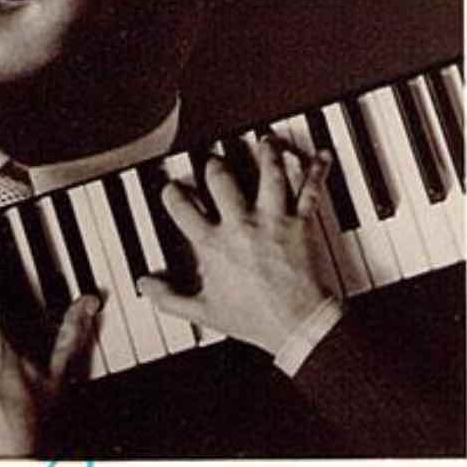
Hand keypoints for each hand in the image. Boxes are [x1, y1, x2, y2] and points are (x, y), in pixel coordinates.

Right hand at [139, 134, 335, 355]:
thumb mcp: (204, 311)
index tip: (171, 189)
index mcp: (214, 244)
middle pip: (222, 180)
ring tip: (263, 141)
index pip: (182, 207)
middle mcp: (242, 225)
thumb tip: (145, 286)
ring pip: (268, 174)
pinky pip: (310, 191)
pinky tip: (320, 155)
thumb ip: (168, 298)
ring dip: (265, 154)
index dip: (172, 194)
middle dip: (214, 166)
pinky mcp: (301, 223)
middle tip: (213, 162)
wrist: (298, 324)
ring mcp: (273, 220)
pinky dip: (316, 170)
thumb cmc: (255, 318)